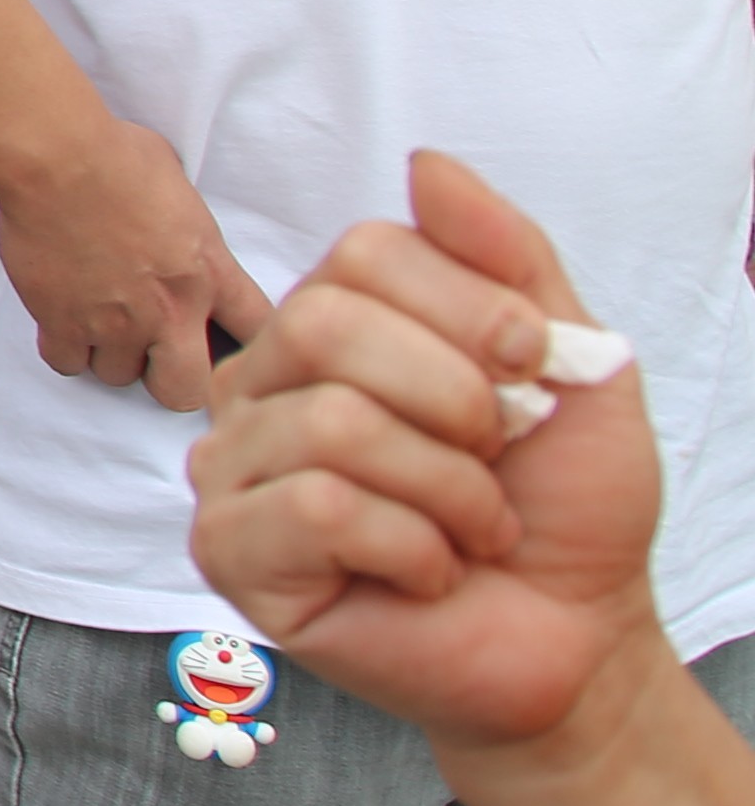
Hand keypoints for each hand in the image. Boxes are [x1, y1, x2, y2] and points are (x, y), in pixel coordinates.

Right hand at [0, 107, 278, 409]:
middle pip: (186, 391)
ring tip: (100, 323)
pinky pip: (67, 363)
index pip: (256, 333)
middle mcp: (169, 310)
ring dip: (111, 355)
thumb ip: (187, 228)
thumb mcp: (179, 186)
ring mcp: (114, 322)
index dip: (248, 346)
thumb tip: (176, 228)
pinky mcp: (62, 321)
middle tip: (155, 355)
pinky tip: (64, 319)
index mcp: (209, 272)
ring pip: (119, 377)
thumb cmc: (117, 154)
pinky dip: (65, 347)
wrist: (57, 159)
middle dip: (172, 379)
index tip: (229, 343)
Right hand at [190, 151, 663, 757]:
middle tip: (494, 461)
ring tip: (471, 532)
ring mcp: (233, 469)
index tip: (533, 378)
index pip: (362, 252)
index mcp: (329, 329)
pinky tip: (422, 573)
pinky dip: (411, 547)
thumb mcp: (572, 362)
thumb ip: (507, 257)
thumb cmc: (561, 507)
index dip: (472, 313)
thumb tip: (425, 163)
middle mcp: (262, 387)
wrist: (576, 642)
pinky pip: (318, 509)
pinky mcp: (230, 553)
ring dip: (450, 492)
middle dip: (454, 402)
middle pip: (323, 322)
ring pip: (331, 425)